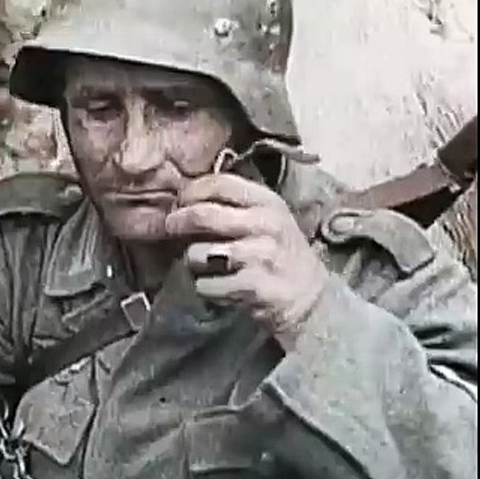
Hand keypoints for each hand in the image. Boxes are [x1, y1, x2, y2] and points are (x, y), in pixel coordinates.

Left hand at [164, 173, 329, 340]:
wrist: (308, 296)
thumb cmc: (277, 251)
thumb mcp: (265, 218)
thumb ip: (232, 205)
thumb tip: (184, 199)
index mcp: (267, 202)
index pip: (219, 183)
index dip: (190, 191)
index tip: (180, 201)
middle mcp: (266, 224)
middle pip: (203, 215)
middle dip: (178, 222)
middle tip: (171, 228)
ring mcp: (260, 255)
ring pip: (199, 253)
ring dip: (192, 261)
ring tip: (203, 265)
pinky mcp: (254, 286)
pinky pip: (206, 285)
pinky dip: (205, 288)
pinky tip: (218, 286)